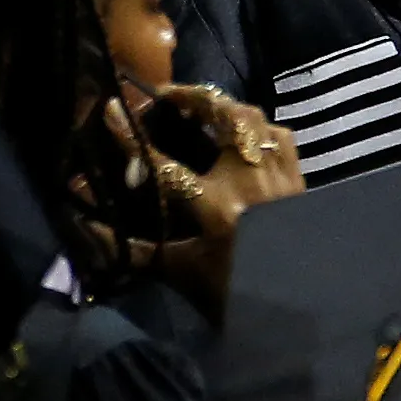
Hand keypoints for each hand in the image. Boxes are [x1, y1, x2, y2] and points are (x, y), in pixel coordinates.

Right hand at [98, 84, 302, 310]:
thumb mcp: (187, 275)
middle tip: (169, 96)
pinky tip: (246, 136)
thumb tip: (93, 236)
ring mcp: (281, 178)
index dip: (132, 136)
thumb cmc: (241, 292)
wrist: (307, 304)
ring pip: (256, 120)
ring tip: (206, 110)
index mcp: (217, 209)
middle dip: (194, 97)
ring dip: (227, 108)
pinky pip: (281, 137)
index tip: (111, 108)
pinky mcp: (301, 181)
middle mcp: (251, 184)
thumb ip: (140, 253)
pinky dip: (259, 128)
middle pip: (226, 117)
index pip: (165, 165)